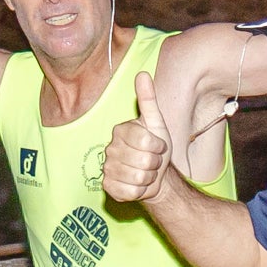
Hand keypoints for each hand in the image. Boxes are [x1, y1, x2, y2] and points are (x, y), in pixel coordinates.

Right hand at [101, 72, 175, 203]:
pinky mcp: (108, 187)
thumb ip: (149, 100)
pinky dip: (140, 191)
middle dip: (155, 164)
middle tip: (153, 161)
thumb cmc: (156, 147)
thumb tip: (142, 74)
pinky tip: (138, 185)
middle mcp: (110, 148)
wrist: (155, 175)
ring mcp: (107, 168)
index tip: (159, 146)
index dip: (159, 146)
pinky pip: (130, 192)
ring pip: (138, 178)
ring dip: (149, 178)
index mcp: (121, 130)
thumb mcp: (157, 123)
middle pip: (144, 161)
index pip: (147, 141)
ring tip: (147, 172)